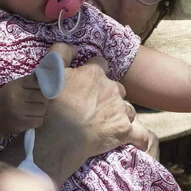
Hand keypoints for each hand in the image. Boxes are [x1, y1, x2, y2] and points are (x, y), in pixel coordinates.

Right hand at [0, 73, 47, 138]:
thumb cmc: (6, 100)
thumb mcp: (14, 87)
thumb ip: (28, 83)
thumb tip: (48, 78)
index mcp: (15, 85)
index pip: (37, 81)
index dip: (43, 86)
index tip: (42, 90)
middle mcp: (16, 97)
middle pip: (42, 96)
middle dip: (43, 100)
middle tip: (38, 102)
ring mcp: (18, 111)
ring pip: (42, 109)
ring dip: (40, 111)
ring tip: (33, 110)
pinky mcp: (21, 123)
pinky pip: (39, 120)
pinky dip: (38, 120)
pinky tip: (31, 118)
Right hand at [27, 52, 141, 182]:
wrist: (58, 137)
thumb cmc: (52, 105)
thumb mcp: (50, 72)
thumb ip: (61, 53)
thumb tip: (74, 46)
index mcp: (94, 74)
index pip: (101, 65)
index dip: (94, 73)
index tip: (87, 83)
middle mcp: (111, 89)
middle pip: (116, 88)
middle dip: (109, 95)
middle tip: (94, 108)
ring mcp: (119, 110)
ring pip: (127, 109)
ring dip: (120, 114)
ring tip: (107, 125)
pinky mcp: (124, 130)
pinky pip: (140, 134)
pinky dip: (140, 138)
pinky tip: (140, 143)